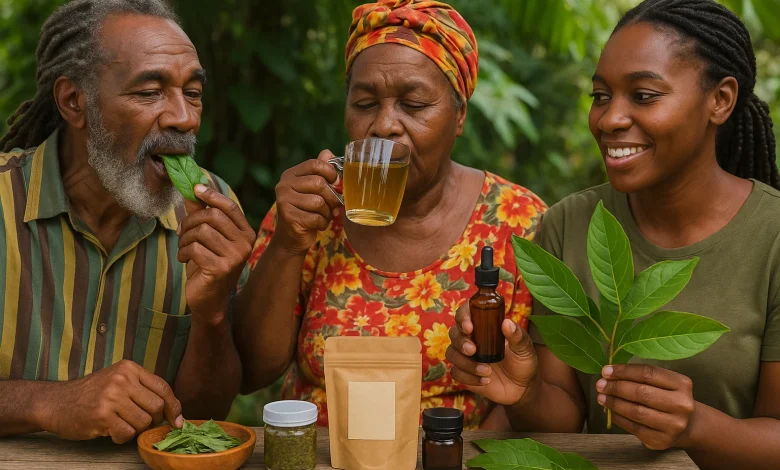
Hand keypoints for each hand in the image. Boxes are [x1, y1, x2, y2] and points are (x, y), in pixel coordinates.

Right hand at [43, 360, 182, 443]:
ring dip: (135, 430)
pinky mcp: (102, 415)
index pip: (163, 387)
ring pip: (143, 422)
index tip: (177, 421)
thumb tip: (173, 410)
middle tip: (139, 423)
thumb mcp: (118, 380)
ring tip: (121, 424)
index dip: (174, 406)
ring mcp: (111, 397)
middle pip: (157, 406)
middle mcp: (122, 380)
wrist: (56, 402)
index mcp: (129, 368)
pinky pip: (127, 434)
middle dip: (153, 420)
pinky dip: (122, 438)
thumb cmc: (92, 394)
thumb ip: (143, 389)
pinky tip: (111, 431)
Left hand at [178, 184, 255, 323]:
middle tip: (182, 232)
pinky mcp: (221, 269)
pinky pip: (195, 249)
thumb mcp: (206, 236)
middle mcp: (245, 244)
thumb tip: (192, 188)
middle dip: (190, 222)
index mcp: (246, 233)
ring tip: (184, 248)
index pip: (230, 207)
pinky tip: (185, 259)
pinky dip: (183, 253)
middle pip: (212, 216)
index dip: (212, 195)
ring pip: (201, 232)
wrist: (209, 299)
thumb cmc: (208, 265)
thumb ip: (201, 212)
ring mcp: (235, 257)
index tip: (195, 189)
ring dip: (185, 239)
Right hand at [272, 150, 341, 254]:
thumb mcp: (314, 190)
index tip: (336, 183)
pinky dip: (322, 223)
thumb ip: (320, 172)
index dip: (330, 172)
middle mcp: (283, 185)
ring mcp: (283, 201)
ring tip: (324, 216)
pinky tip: (318, 225)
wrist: (292, 237)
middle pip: (319, 183)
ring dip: (327, 212)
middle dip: (332, 197)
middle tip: (334, 206)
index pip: (315, 164)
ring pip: (318, 202)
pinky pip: (315, 218)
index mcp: (290, 175)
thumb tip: (328, 153)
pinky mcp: (288, 217)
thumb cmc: (307, 210)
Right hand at [446, 303, 538, 405]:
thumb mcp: (524, 348)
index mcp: (484, 326)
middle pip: (454, 333)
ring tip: (487, 371)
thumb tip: (507, 323)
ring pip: (451, 353)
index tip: (469, 327)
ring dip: (466, 363)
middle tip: (472, 350)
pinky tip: (485, 380)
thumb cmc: (522, 362)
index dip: (463, 316)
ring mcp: (466, 356)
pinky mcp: (464, 373)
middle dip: (460, 341)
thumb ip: (517, 336)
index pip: (466, 313)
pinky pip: (455, 372)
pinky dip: (468, 377)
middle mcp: (471, 338)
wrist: (522, 388)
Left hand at [597, 364, 696, 449]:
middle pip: (642, 393)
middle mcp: (681, 405)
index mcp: (682, 384)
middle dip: (616, 387)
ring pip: (636, 412)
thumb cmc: (668, 398)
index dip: (624, 371)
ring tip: (601, 397)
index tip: (605, 371)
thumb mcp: (663, 382)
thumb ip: (641, 376)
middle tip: (600, 385)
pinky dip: (618, 417)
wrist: (687, 426)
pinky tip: (611, 411)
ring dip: (614, 403)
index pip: (648, 373)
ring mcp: (673, 425)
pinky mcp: (662, 440)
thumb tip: (608, 373)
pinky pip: (634, 428)